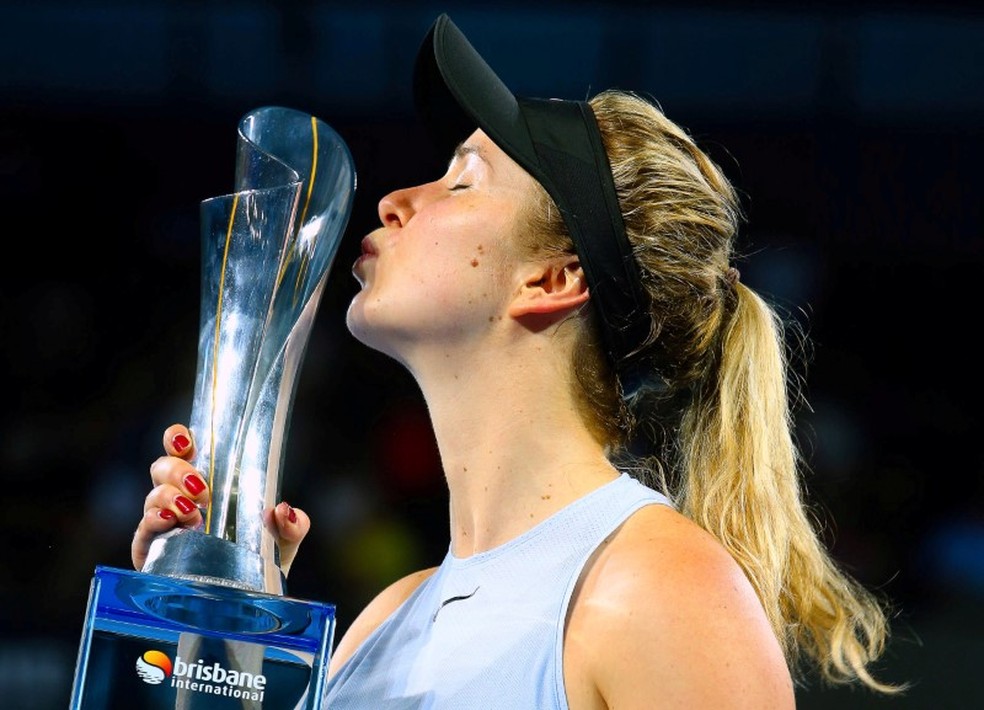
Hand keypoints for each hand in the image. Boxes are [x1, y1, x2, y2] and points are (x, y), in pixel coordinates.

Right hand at [131, 423, 310, 575]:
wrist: (247, 601)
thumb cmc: (262, 559)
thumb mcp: (284, 539)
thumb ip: (293, 524)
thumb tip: (283, 510)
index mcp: (208, 483)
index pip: (183, 449)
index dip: (178, 438)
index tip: (188, 441)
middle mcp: (180, 498)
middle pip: (162, 467)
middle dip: (178, 471)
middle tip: (203, 490)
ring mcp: (164, 524)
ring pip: (152, 495)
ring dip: (169, 497)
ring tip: (193, 514)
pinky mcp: (152, 553)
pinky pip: (142, 531)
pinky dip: (152, 521)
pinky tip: (168, 522)